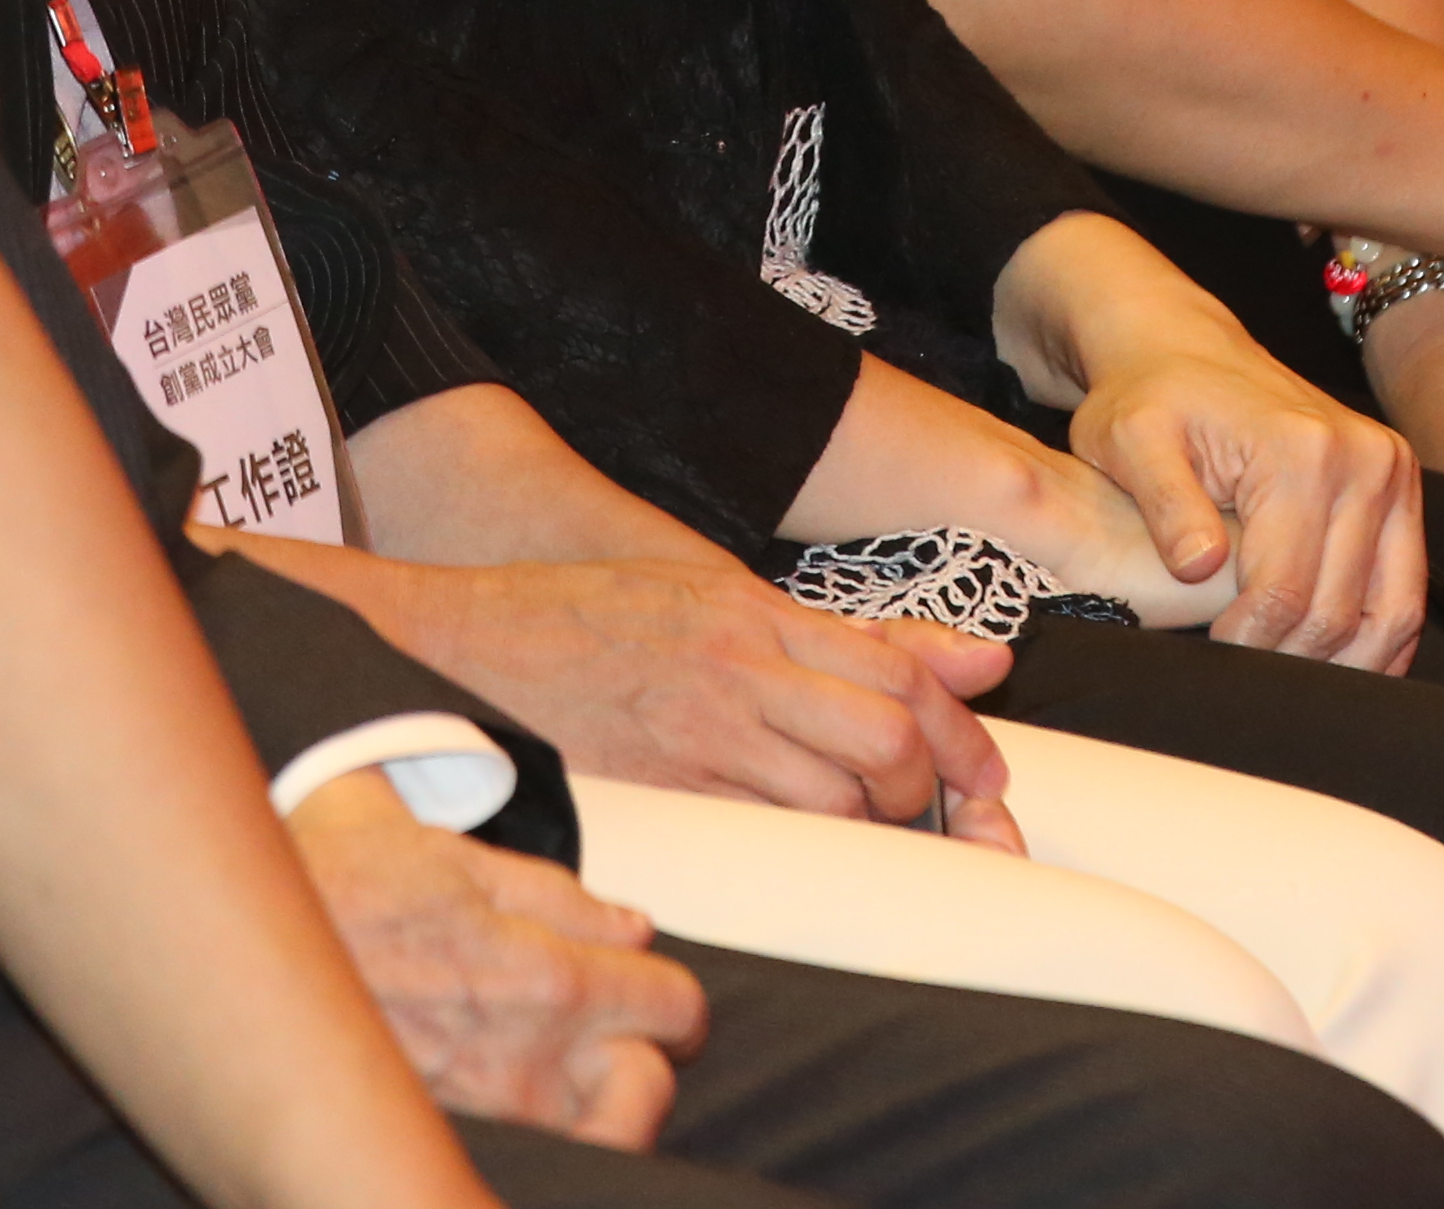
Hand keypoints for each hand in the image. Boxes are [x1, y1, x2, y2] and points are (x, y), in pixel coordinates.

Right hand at [284, 774, 702, 1149]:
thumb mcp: (454, 854)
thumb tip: (633, 927)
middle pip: (650, 1093)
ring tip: (562, 1073)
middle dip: (643, 1058)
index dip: (670, 999)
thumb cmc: (341, 882)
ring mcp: (483, 1118)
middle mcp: (523, 1062)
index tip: (653, 999)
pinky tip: (505, 1097)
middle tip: (612, 1037)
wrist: (229, 941)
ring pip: (600, 1142)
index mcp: (543, 977)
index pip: (670, 1009)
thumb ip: (558, 895)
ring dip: (597, 1107)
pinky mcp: (441, 1140)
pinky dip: (538, 1135)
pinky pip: (528, 1154)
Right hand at [348, 551, 1024, 847]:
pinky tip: (796, 854)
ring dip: (870, 829)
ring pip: (836, 796)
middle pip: (886, 735)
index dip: (962, 732)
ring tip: (857, 833)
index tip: (983, 773)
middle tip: (923, 813)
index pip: (899, 668)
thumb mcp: (712, 590)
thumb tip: (983, 656)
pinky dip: (804, 854)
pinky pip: (766, 837)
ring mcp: (697, 731)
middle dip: (927, 789)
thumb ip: (844, 631)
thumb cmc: (583, 614)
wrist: (460, 641)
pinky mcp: (659, 790)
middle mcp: (738, 665)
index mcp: (753, 608)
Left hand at [1059, 333, 1424, 671]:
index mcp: (1302, 450)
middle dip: (1291, 659)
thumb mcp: (1129, 439)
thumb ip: (1165, 502)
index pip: (1285, 590)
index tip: (1212, 655)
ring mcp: (1392, 472)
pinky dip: (1374, 636)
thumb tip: (1200, 564)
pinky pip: (1405, 588)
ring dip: (1344, 662)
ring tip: (1285, 678)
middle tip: (1245, 678)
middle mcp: (1365, 459)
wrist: (1186, 347)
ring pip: (1393, 611)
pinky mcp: (1401, 486)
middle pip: (1341, 610)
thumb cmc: (1150, 397)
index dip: (1248, 642)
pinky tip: (1328, 658)